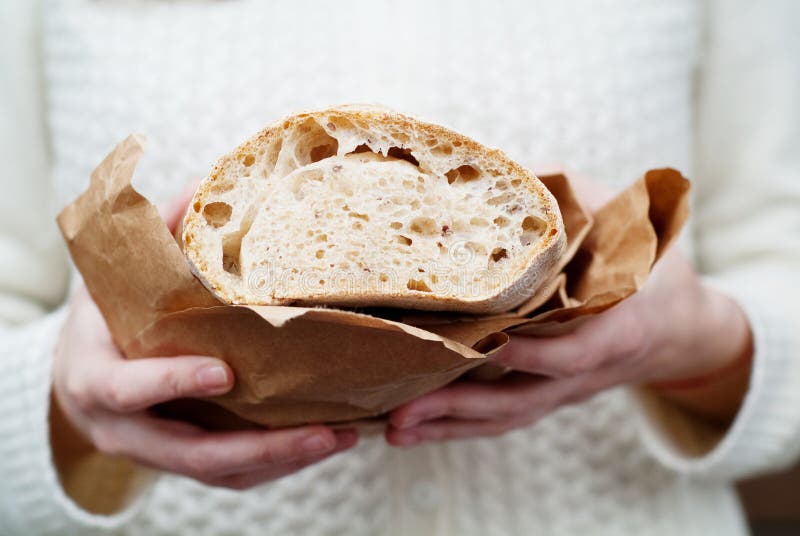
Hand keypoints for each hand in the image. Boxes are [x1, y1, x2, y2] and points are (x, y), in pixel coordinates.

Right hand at [51, 182, 357, 489]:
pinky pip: (233, 475)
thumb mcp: (113, 279)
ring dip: (283, 460)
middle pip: (190, 454)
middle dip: (259, 448)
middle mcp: (124, 429)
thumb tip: (208, 183)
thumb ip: (157, 235)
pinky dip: (279, 463)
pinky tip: (324, 442)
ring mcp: (156, 452)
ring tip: (341, 437)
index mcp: (96, 378)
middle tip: (323, 430)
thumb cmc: (104, 321)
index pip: (127, 388)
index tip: (224, 373)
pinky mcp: (186, 462)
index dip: (172, 382)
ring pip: (220, 472)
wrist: (86, 377)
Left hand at [386, 173, 752, 446]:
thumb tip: (485, 177)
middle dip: (460, 406)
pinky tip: (414, 429)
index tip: (488, 344)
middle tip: (400, 412)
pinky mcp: (548, 396)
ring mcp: (565, 391)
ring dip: (448, 426)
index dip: (534, 353)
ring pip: (506, 418)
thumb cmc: (645, 264)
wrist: (681, 326)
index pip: (574, 350)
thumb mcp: (617, 220)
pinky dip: (458, 427)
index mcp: (617, 325)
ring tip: (393, 428)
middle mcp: (587, 370)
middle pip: (521, 399)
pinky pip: (503, 419)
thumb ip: (560, 200)